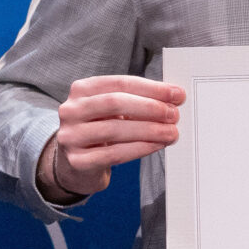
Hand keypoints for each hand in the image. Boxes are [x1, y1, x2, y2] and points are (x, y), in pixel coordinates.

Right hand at [36, 75, 185, 202]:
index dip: (151, 88)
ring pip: (115, 130)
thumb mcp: (112, 111)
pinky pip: (114, 154)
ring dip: (149, 130)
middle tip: (174, 115)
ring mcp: (71, 136)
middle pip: (115, 103)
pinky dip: (140, 148)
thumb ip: (136, 101)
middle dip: (150, 108)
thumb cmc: (100, 131)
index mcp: (81, 89)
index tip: (176, 94)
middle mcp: (71, 110)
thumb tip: (173, 99)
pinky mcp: (78, 161)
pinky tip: (157, 145)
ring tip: (171, 133)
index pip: (120, 83)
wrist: (77, 165)